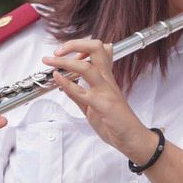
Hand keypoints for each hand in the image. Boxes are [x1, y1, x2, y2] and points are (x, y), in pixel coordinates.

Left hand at [43, 39, 155, 162]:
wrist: (132, 138)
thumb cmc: (116, 122)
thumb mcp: (92, 105)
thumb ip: (79, 93)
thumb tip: (64, 82)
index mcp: (106, 78)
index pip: (97, 51)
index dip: (81, 46)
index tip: (65, 51)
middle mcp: (107, 80)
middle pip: (96, 49)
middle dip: (75, 45)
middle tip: (58, 50)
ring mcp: (105, 91)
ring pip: (87, 67)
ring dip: (66, 61)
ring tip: (51, 61)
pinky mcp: (103, 105)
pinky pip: (82, 91)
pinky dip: (67, 83)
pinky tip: (58, 78)